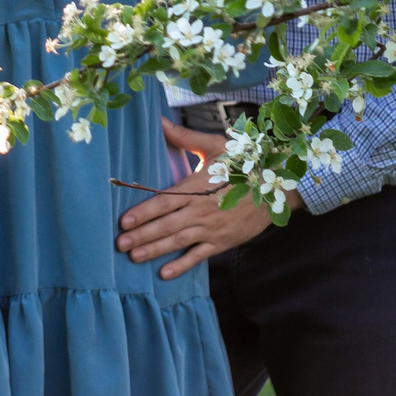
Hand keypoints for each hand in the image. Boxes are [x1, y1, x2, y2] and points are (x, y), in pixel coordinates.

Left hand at [116, 118, 301, 277]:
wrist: (277, 185)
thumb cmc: (243, 163)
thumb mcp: (216, 146)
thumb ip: (185, 137)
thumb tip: (159, 121)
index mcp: (197, 186)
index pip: (164, 201)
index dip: (143, 212)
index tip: (123, 221)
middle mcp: (202, 209)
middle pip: (166, 224)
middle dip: (141, 235)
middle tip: (119, 244)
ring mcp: (212, 228)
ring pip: (178, 241)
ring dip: (155, 250)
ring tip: (133, 256)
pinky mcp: (222, 241)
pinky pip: (199, 256)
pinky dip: (182, 265)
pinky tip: (164, 273)